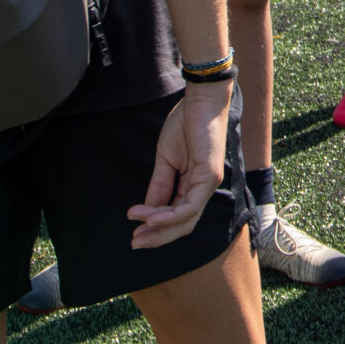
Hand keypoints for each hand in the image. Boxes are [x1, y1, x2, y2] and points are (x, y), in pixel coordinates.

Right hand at [127, 81, 231, 246]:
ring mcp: (208, 184)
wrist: (200, 100)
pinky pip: (190, 205)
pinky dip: (169, 214)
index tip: (135, 233)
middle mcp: (203, 189)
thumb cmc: (185, 125)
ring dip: (160, 228)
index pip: (176, 217)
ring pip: (186, 219)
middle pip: (183, 225)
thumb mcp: (165, 160)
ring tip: (138, 230)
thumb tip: (146, 212)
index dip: (155, 228)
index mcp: (192, 185)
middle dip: (158, 237)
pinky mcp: (210, 176)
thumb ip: (159, 186)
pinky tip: (151, 216)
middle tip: (135, 243)